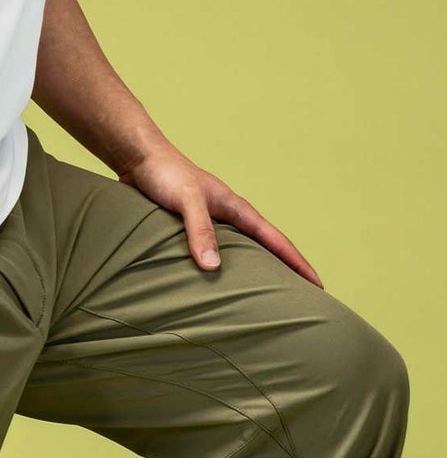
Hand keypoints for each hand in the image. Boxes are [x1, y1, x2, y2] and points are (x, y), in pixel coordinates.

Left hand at [117, 142, 322, 286]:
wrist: (139, 158)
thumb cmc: (165, 174)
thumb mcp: (187, 201)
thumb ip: (200, 230)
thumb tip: (214, 268)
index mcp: (236, 209)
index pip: (276, 241)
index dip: (298, 264)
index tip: (318, 285)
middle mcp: (228, 217)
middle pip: (264, 249)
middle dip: (283, 272)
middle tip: (299, 299)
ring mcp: (209, 222)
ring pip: (239, 252)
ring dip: (253, 272)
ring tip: (263, 297)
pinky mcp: (188, 227)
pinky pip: (212, 253)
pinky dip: (221, 269)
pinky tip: (216, 284)